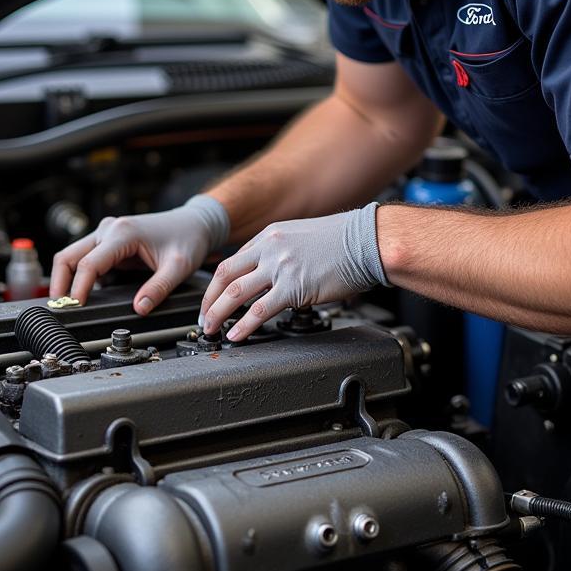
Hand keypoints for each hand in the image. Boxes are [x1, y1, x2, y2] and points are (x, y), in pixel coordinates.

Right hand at [49, 194, 228, 313]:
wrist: (194, 224)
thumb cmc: (187, 239)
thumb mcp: (178, 267)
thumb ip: (158, 289)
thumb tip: (139, 309)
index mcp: (123, 233)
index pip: (88, 264)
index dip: (78, 288)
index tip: (74, 307)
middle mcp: (109, 230)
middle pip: (68, 256)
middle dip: (59, 283)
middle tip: (59, 309)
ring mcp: (106, 235)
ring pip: (72, 257)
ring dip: (66, 280)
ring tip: (68, 305)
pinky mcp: (108, 243)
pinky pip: (85, 260)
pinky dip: (80, 277)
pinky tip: (85, 296)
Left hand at [200, 202, 388, 340]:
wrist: (367, 241)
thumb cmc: (344, 241)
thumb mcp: (302, 236)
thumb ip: (281, 253)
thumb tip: (270, 275)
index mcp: (270, 236)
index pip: (233, 261)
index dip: (217, 284)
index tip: (212, 299)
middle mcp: (270, 248)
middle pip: (225, 275)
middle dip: (208, 299)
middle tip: (203, 317)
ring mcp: (280, 267)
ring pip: (235, 293)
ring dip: (218, 314)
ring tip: (211, 329)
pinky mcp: (294, 287)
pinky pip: (260, 310)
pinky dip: (244, 325)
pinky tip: (237, 335)